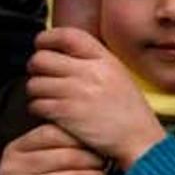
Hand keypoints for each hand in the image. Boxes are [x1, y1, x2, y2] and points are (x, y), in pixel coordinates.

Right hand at [0, 124, 107, 174]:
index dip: (79, 136)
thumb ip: (61, 141)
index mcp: (16, 149)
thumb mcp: (45, 156)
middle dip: (93, 159)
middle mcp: (13, 168)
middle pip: (66, 156)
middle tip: (106, 161)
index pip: (52, 133)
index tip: (98, 141)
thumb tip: (95, 123)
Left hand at [26, 28, 164, 170]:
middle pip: (42, 58)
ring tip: (49, 98)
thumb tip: (62, 52)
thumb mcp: (118, 75)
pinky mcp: (66, 113)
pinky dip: (39, 109)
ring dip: (37, 91)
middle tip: (42, 76)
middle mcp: (90, 72)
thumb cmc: (129, 110)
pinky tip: (52, 112)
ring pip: (35, 83)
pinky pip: (36, 104)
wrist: (139, 138)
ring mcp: (77, 92)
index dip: (48, 38)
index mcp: (105, 60)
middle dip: (36, 68)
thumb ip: (94, 61)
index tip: (42, 44)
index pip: (68, 35)